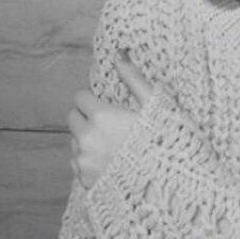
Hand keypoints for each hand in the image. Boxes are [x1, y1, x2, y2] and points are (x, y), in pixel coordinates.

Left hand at [67, 49, 153, 189]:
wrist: (166, 185)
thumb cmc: (164, 140)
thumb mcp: (153, 104)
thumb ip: (132, 78)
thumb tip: (119, 53)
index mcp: (102, 116)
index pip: (80, 97)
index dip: (93, 98)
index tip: (107, 102)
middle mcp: (87, 139)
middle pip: (73, 118)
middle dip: (87, 116)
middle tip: (109, 121)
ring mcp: (84, 162)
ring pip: (74, 141)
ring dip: (87, 138)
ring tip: (113, 142)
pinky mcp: (85, 181)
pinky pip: (78, 163)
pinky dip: (88, 159)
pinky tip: (111, 159)